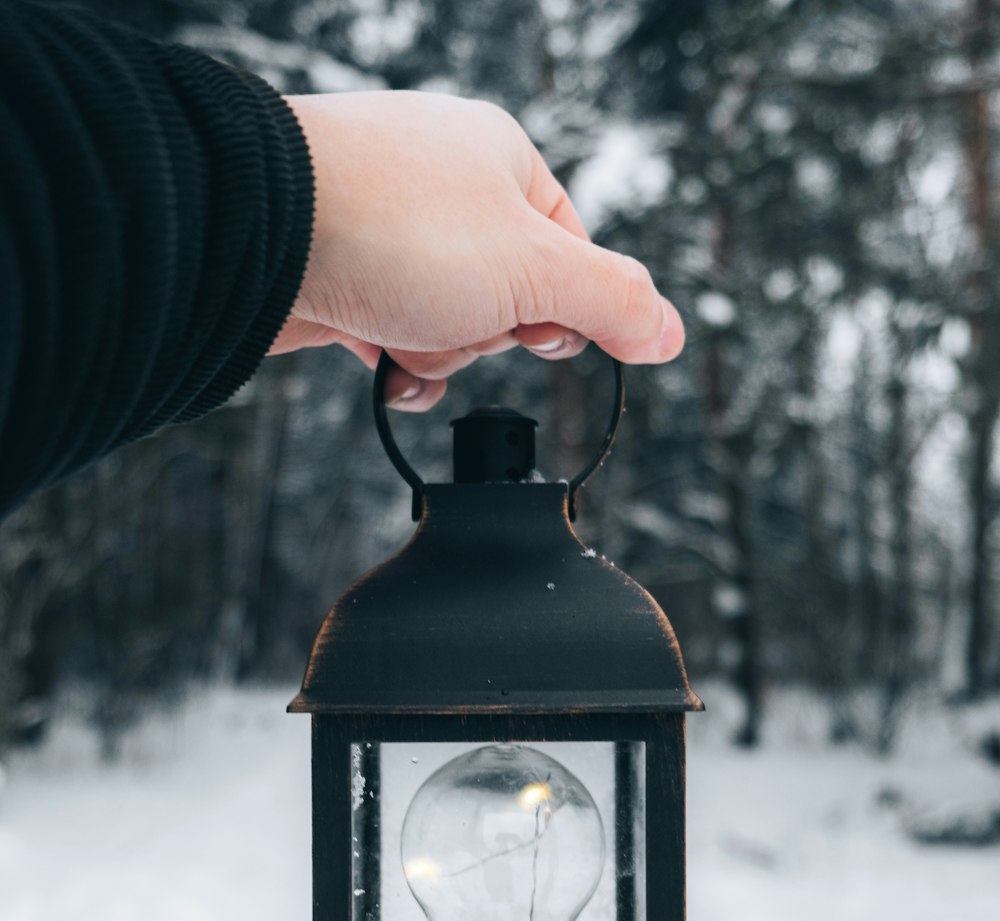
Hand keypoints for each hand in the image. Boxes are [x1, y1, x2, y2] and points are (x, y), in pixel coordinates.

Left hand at [271, 91, 683, 407]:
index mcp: (504, 162)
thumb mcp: (535, 271)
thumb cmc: (395, 226)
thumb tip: (671, 333)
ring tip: (398, 325)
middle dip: (487, 332)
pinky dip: (391, 358)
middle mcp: (447, 188)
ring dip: (434, 349)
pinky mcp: (342, 270)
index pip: (572, 257)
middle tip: (456, 313)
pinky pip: (392, 332)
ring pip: (449, 324)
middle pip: (510, 299)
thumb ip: (613, 303)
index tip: (535, 326)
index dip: (562, 311)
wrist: (256, 230)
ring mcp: (389, 230)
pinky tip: (375, 353)